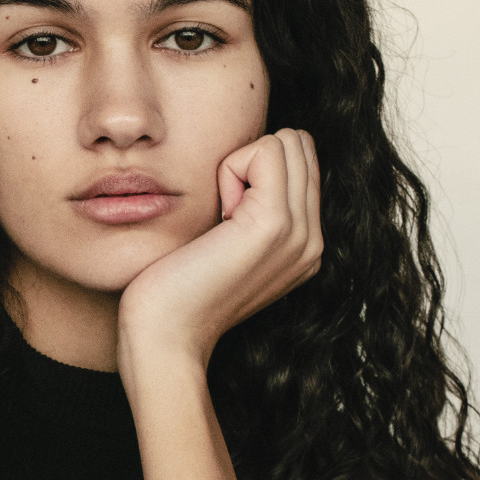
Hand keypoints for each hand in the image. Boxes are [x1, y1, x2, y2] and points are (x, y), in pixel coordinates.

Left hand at [117, 129, 322, 372]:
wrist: (166, 336)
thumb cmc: (176, 289)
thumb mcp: (225, 244)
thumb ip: (249, 207)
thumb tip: (244, 162)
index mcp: (305, 244)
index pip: (302, 160)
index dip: (255, 169)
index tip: (225, 216)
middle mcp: (312, 239)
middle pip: (300, 145)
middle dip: (253, 160)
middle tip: (222, 212)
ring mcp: (300, 233)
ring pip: (287, 143)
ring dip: (241, 166)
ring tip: (221, 218)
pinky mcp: (274, 224)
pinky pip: (265, 151)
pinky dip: (230, 170)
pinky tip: (217, 218)